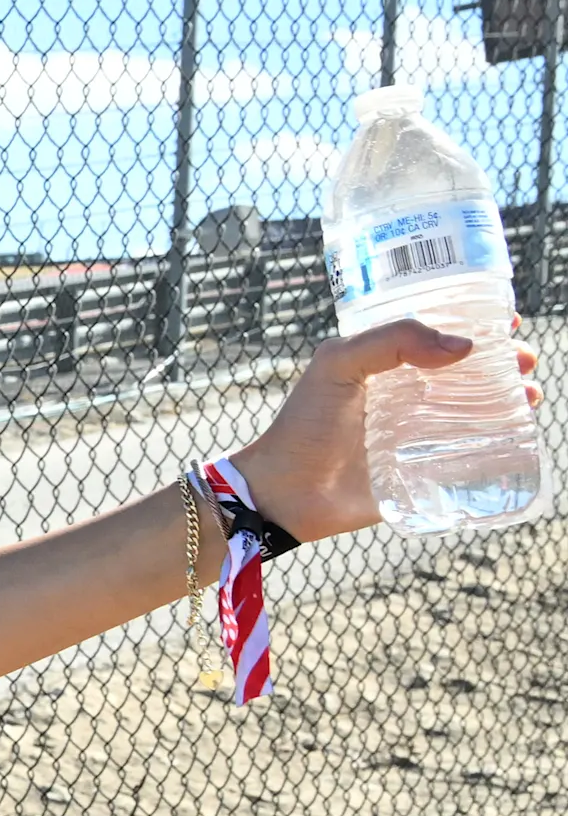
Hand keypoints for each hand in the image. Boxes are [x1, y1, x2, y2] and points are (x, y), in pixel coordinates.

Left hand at [232, 316, 540, 541]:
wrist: (286, 492)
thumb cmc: (304, 424)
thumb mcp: (338, 363)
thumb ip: (391, 341)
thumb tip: (463, 346)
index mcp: (388, 365)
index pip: (441, 337)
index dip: (477, 326)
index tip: (506, 323)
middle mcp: (410, 396)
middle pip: (471, 371)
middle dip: (506, 362)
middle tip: (522, 360)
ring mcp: (422, 433)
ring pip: (482, 408)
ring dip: (513, 397)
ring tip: (529, 393)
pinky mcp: (429, 469)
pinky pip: (476, 452)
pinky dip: (505, 439)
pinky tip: (520, 429)